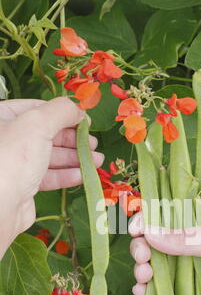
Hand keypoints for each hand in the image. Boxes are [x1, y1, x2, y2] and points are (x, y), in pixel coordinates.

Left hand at [0, 97, 102, 256]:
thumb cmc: (13, 157)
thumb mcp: (38, 123)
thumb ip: (61, 111)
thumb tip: (79, 111)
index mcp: (2, 118)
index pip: (36, 108)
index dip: (62, 113)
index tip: (84, 121)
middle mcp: (6, 139)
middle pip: (45, 133)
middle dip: (73, 139)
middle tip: (93, 144)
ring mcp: (14, 164)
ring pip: (49, 156)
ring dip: (75, 158)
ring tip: (97, 161)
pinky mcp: (23, 186)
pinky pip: (48, 176)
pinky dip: (67, 175)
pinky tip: (84, 175)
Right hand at [129, 212, 200, 294]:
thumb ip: (187, 237)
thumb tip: (150, 233)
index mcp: (198, 227)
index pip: (166, 217)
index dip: (147, 220)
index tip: (136, 229)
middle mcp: (187, 248)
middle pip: (152, 242)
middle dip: (141, 247)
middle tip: (143, 256)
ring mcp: (182, 273)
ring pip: (150, 267)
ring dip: (141, 269)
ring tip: (145, 276)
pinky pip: (156, 293)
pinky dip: (144, 292)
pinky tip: (143, 292)